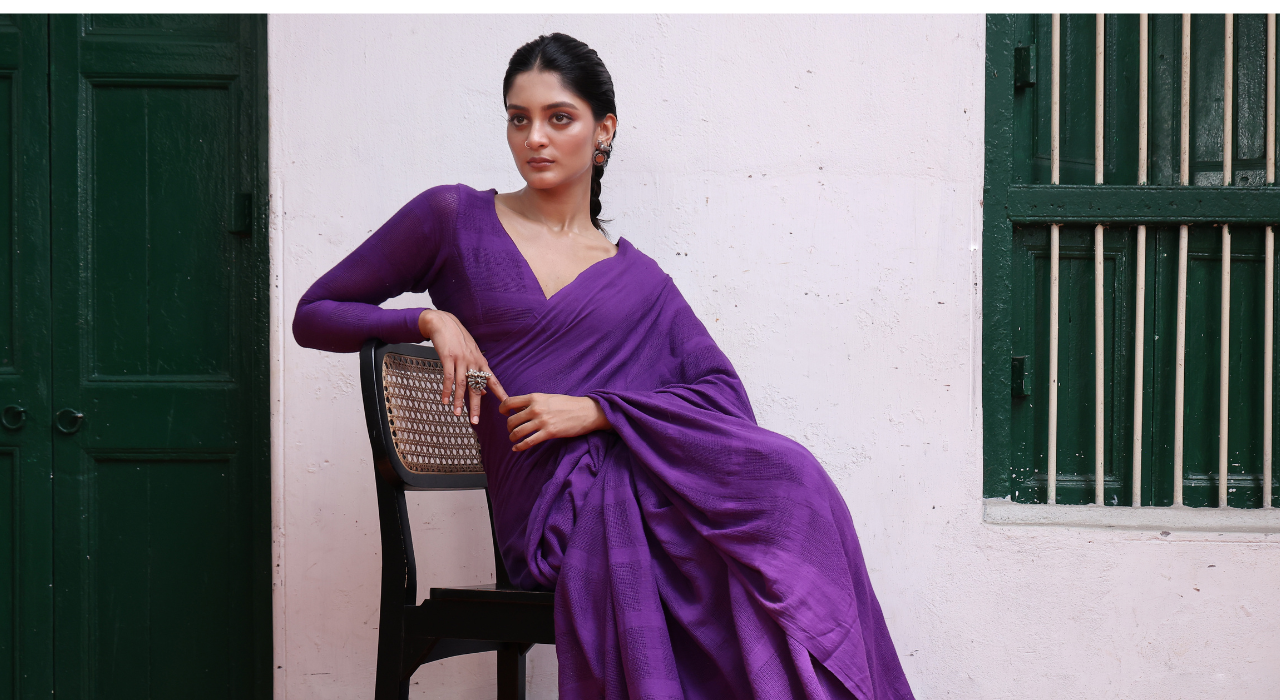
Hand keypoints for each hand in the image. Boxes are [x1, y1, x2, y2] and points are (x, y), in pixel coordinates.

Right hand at [419, 309, 508, 423]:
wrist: (444, 323)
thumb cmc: (458, 340)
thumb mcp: (472, 355)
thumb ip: (478, 373)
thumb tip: (483, 393)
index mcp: (481, 362)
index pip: (493, 382)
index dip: (501, 394)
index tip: (507, 407)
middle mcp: (473, 362)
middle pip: (476, 388)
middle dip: (476, 406)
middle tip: (476, 421)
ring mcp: (461, 360)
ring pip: (462, 385)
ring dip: (459, 401)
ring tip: (458, 415)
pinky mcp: (448, 358)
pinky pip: (448, 377)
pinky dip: (446, 390)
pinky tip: (444, 401)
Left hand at [498, 393, 610, 451]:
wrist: (586, 411)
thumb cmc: (568, 404)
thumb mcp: (548, 398)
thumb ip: (534, 402)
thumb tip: (519, 409)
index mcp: (535, 397)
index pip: (510, 402)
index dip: (503, 409)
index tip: (503, 413)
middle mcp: (536, 408)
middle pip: (511, 420)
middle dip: (509, 427)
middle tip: (512, 429)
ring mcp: (542, 421)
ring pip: (517, 432)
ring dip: (513, 437)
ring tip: (514, 439)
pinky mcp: (549, 433)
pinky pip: (528, 442)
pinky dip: (520, 446)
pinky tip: (517, 448)